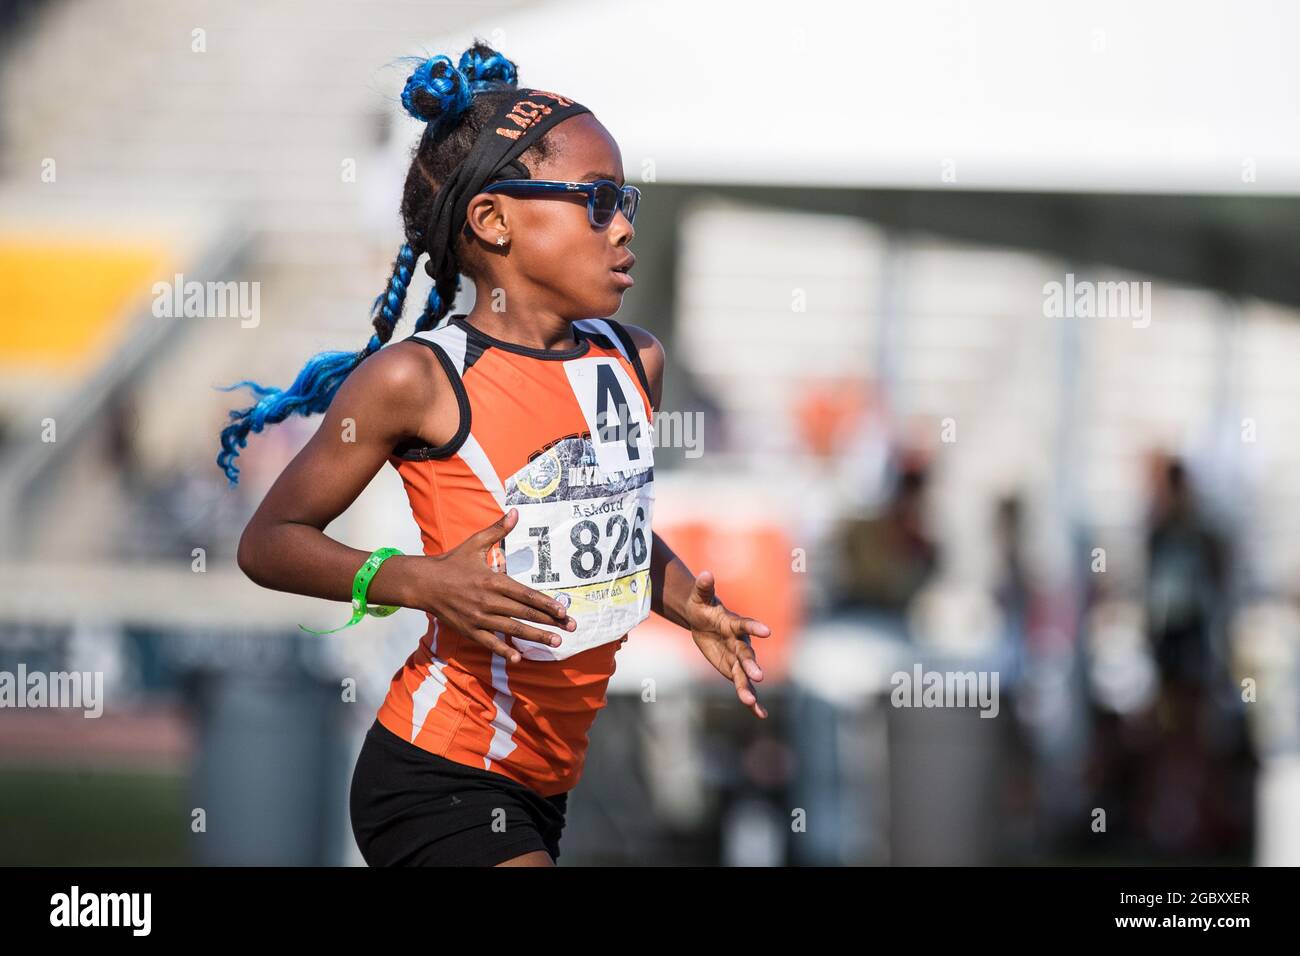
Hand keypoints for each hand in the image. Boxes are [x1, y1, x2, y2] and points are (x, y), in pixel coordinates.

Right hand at [415, 508, 575, 662]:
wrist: (423, 583)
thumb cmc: (452, 562)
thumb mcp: (475, 543)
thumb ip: (498, 530)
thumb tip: (515, 512)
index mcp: (492, 580)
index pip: (525, 594)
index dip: (546, 603)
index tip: (563, 611)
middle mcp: (488, 601)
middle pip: (524, 613)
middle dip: (550, 622)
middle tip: (571, 628)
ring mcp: (479, 618)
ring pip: (512, 629)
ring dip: (535, 636)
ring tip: (556, 643)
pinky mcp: (469, 630)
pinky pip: (489, 642)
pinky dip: (504, 650)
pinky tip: (519, 658)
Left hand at [684, 570, 770, 717]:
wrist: (703, 620)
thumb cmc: (701, 605)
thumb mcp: (698, 597)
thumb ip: (703, 588)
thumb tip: (705, 574)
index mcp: (733, 623)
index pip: (744, 624)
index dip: (755, 626)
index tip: (767, 631)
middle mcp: (740, 641)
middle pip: (746, 654)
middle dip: (751, 665)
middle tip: (758, 676)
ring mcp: (738, 658)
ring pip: (745, 674)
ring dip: (748, 687)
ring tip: (751, 702)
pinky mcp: (734, 670)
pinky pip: (744, 686)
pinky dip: (752, 700)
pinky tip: (760, 715)